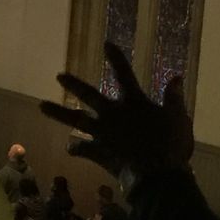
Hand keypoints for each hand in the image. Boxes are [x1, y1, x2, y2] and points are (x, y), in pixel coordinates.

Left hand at [39, 43, 193, 178]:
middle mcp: (113, 114)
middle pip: (89, 95)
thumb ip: (174, 98)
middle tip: (58, 76)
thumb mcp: (178, 118)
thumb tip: (175, 76)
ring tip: (41, 106)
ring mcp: (102, 133)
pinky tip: (69, 148)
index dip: (116, 59)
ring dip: (58, 112)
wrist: (157, 175)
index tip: (106, 44)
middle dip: (73, 85)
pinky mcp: (97, 151)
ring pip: (75, 119)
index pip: (124, 74)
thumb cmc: (171, 145)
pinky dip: (75, 148)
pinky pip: (81, 149)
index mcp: (134, 102)